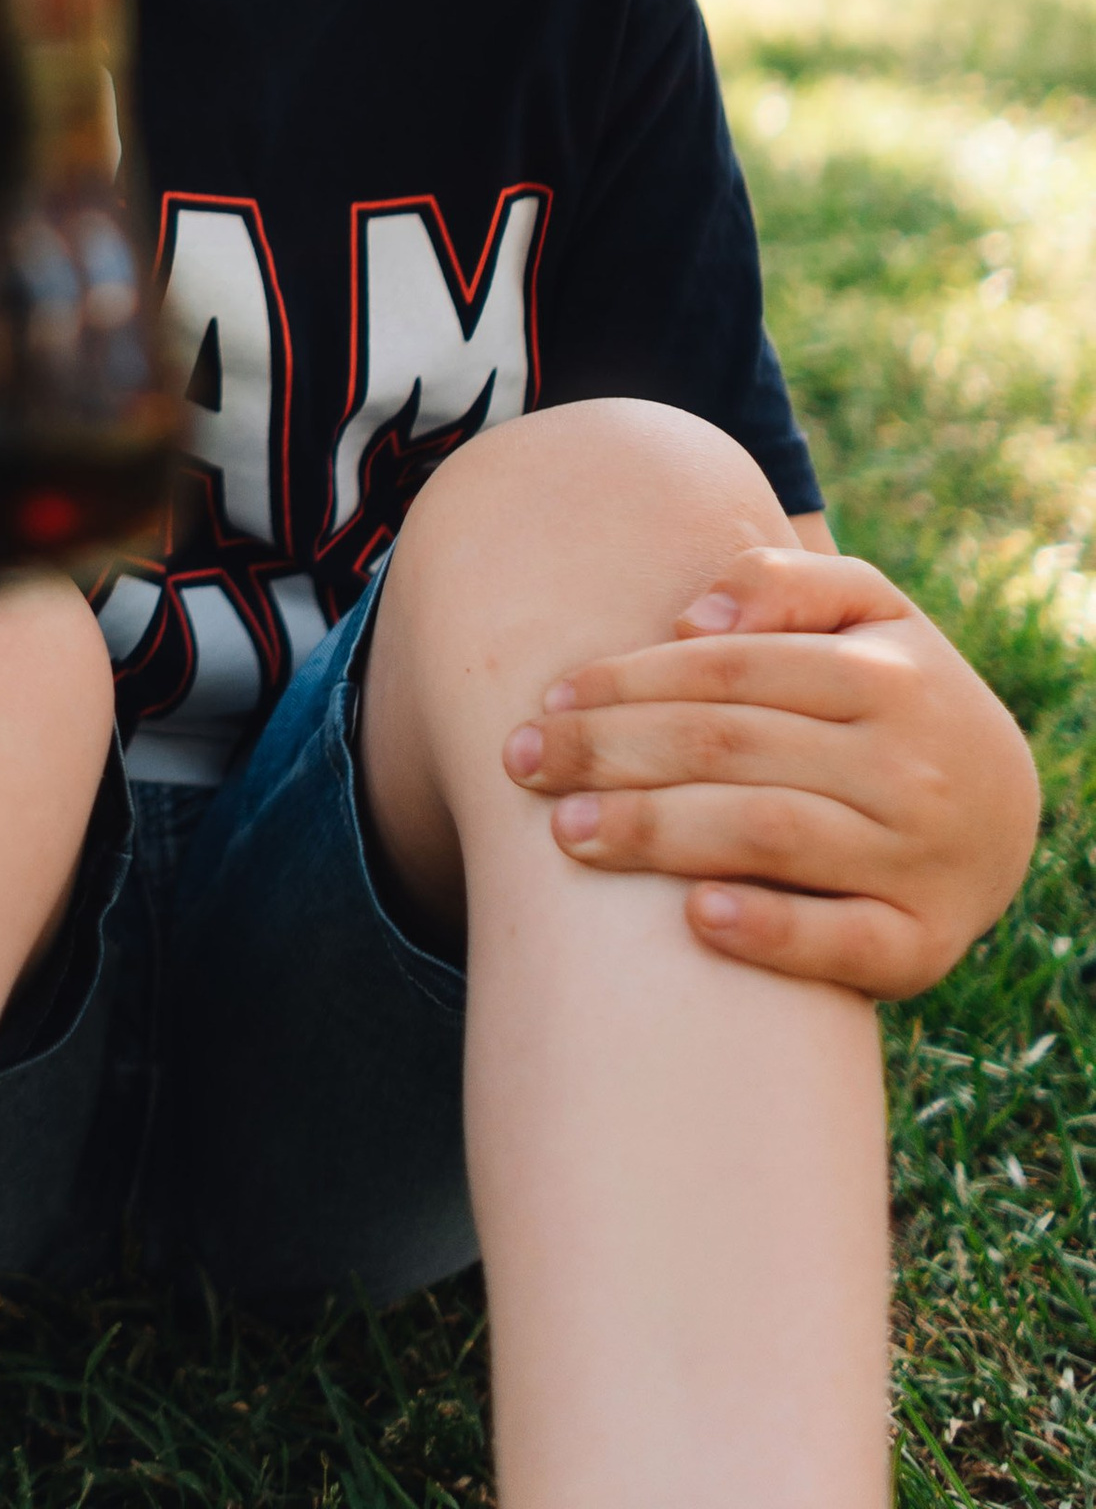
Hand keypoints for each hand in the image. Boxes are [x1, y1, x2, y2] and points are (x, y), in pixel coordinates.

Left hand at [502, 543, 1040, 997]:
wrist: (1007, 815)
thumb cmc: (897, 697)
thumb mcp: (870, 612)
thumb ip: (786, 581)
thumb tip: (693, 616)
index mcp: (886, 674)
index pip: (728, 671)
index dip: (627, 682)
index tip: (545, 701)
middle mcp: (907, 764)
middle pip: (730, 747)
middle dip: (610, 753)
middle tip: (520, 764)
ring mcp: (918, 858)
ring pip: (770, 834)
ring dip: (657, 832)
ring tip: (566, 834)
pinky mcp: (924, 945)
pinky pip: (847, 945)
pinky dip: (773, 932)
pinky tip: (695, 919)